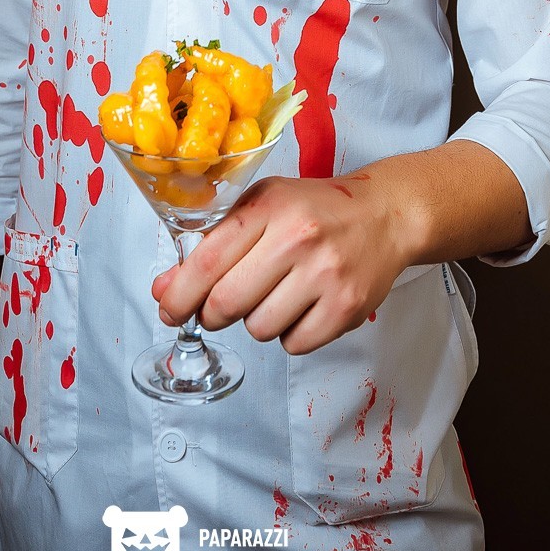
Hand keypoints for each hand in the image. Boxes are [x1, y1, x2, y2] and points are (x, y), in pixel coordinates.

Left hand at [151, 172, 415, 354]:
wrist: (385, 215)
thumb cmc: (315, 210)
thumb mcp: (262, 206)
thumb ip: (213, 243)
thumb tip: (164, 289)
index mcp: (268, 206)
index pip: (207, 260)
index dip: (178, 294)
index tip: (168, 309)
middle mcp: (296, 237)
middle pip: (227, 302)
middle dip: (213, 313)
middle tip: (220, 306)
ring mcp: (325, 274)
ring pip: (259, 328)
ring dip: (257, 320)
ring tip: (277, 294)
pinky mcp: (347, 307)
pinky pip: (294, 344)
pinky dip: (290, 333)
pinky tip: (303, 305)